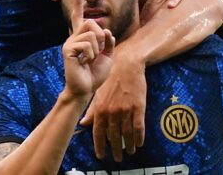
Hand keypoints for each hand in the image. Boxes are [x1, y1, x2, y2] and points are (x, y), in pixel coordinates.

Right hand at [63, 0, 114, 100]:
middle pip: (91, 22)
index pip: (79, 18)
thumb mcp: (108, 56)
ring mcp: (70, 42)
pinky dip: (91, 54)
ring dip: (96, 49)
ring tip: (89, 60)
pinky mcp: (68, 49)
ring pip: (91, 34)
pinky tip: (84, 62)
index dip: (78, 5)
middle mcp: (74, 37)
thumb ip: (108, 42)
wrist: (85, 89)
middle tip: (98, 52)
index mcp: (82, 37)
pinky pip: (87, 44)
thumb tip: (106, 32)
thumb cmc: (95, 74)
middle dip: (100, 36)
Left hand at [79, 46, 145, 161]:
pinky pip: (138, 127)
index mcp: (100, 108)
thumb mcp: (98, 93)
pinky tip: (139, 143)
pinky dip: (139, 137)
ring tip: (130, 152)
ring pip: (127, 134)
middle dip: (115, 149)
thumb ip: (92, 110)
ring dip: (128, 145)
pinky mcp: (138, 107)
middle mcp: (112, 111)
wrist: (127, 64)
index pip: (98, 132)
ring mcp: (125, 110)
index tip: (101, 155)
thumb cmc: (111, 77)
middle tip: (117, 158)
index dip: (99, 146)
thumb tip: (83, 124)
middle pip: (113, 136)